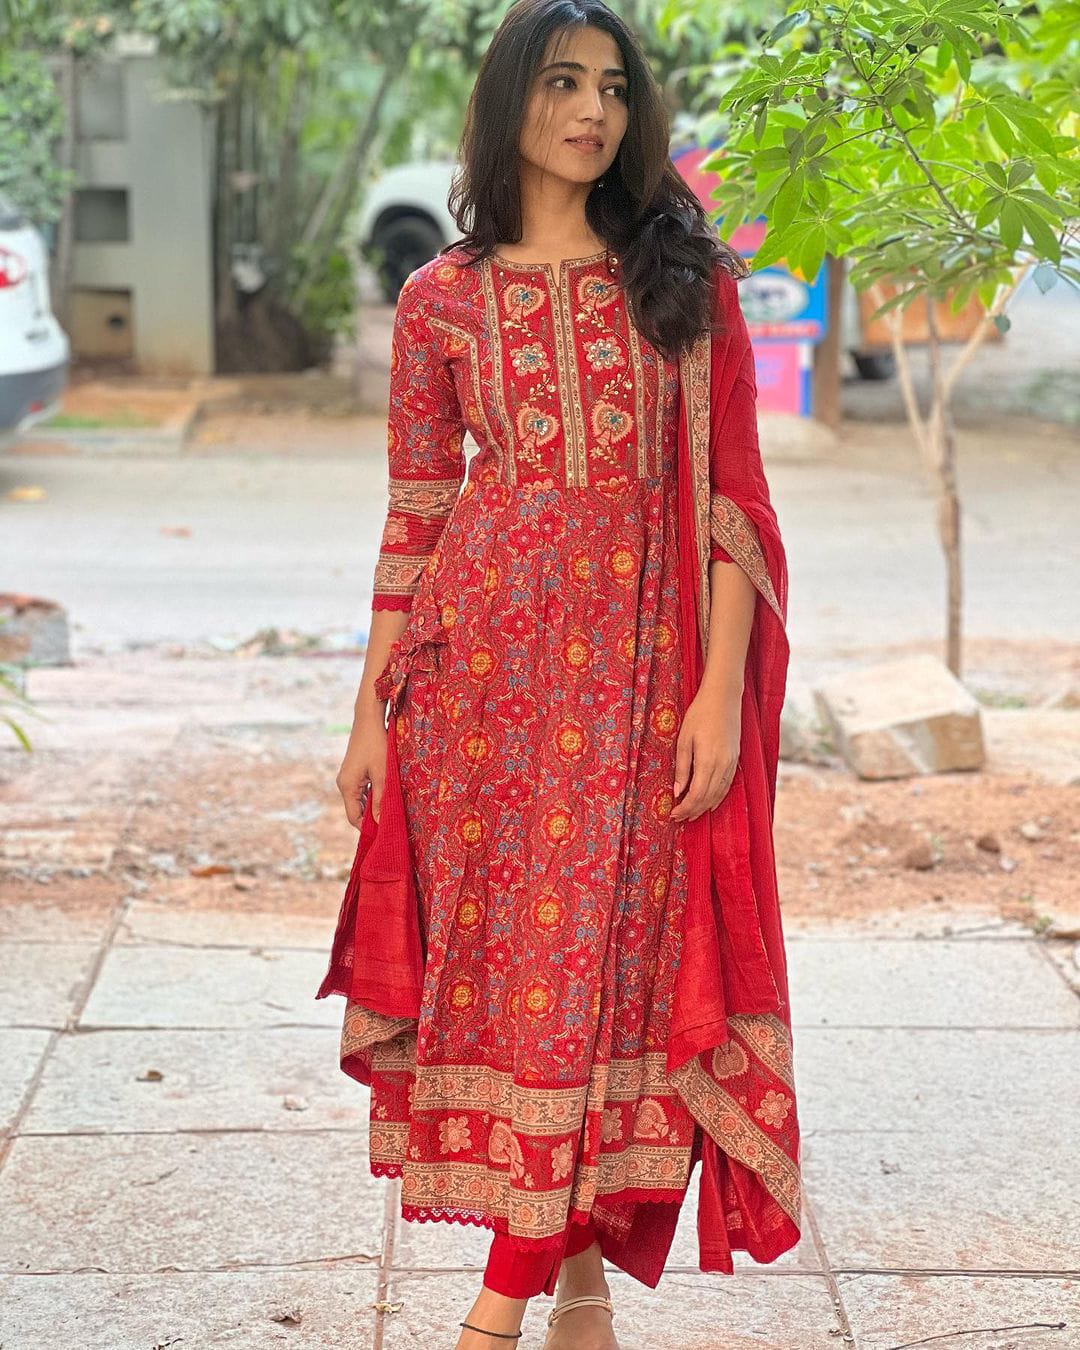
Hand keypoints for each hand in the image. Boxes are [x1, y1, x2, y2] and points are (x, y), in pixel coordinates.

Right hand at [336, 716, 386, 826]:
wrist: (368, 720)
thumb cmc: (376, 745)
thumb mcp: (382, 774)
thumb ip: (380, 799)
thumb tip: (379, 822)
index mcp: (347, 786)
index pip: (354, 817)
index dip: (367, 829)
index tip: (383, 835)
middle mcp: (343, 783)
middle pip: (356, 810)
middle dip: (371, 819)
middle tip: (389, 826)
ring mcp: (347, 777)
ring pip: (359, 800)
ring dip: (372, 807)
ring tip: (389, 813)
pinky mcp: (353, 772)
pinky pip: (361, 791)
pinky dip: (371, 796)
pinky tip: (384, 797)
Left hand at [670, 686, 740, 822]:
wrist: (723, 698)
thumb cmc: (699, 715)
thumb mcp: (684, 740)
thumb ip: (682, 768)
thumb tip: (677, 791)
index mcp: (708, 761)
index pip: (696, 795)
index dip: (685, 808)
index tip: (674, 814)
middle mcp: (723, 766)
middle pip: (708, 798)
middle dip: (693, 811)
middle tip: (679, 817)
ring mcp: (731, 763)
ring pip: (719, 794)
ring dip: (705, 806)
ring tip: (691, 814)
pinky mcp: (735, 759)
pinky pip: (727, 785)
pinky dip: (718, 797)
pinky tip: (710, 802)